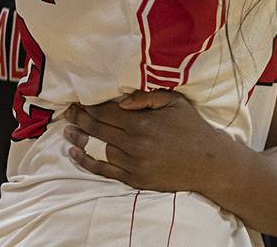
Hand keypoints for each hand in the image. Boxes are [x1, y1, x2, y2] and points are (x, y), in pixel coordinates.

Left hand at [63, 89, 229, 193]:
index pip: (106, 113)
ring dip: (80, 139)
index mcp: (142, 123)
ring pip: (98, 149)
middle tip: (67, 112)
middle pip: (98, 130)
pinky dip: (88, 163)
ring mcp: (134, 164)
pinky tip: (75, 154)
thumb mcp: (174, 102)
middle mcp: (135, 144)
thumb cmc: (192, 128)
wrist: (209, 163)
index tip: (76, 101)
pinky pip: (105, 171)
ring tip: (67, 131)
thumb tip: (120, 100)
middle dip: (79, 119)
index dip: (88, 107)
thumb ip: (146, 97)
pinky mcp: (136, 179)